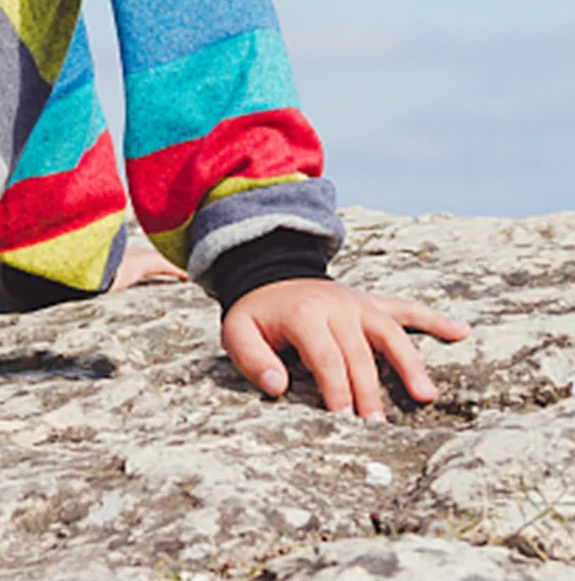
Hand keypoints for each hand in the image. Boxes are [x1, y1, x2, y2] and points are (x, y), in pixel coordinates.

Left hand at [222, 278, 471, 419]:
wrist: (268, 272)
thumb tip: (277, 387)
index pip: (326, 356)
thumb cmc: (257, 314)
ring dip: (410, 363)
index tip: (347, 421)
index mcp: (303, 314)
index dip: (337, 389)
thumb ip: (252, 360)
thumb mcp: (237, 332)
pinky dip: (435, 319)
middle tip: (379, 427)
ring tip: (426, 395)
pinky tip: (462, 331)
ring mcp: (357, 302)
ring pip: (390, 332)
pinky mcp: (371, 302)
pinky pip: (406, 309)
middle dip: (369, 392)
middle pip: (359, 354)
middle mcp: (336, 305)